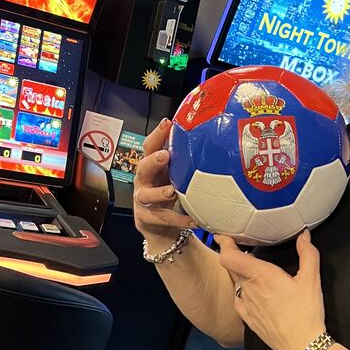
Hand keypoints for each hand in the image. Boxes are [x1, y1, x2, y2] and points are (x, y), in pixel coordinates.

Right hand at [133, 118, 193, 247]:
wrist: (160, 226)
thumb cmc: (169, 193)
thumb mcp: (175, 175)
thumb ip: (184, 160)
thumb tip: (207, 139)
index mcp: (152, 166)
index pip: (150, 147)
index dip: (157, 134)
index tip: (167, 123)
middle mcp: (143, 180)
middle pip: (143, 167)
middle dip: (153, 161)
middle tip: (165, 155)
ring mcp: (142, 199)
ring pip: (146, 195)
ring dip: (159, 192)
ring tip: (171, 192)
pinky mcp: (145, 218)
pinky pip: (161, 218)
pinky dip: (177, 220)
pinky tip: (192, 220)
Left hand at [215, 230, 326, 349]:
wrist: (301, 346)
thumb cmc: (306, 313)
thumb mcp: (312, 280)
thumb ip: (308, 253)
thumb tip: (304, 235)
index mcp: (261, 275)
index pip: (229, 257)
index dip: (225, 244)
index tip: (227, 236)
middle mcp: (249, 289)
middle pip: (231, 267)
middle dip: (233, 254)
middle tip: (240, 245)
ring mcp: (246, 305)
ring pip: (236, 282)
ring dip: (240, 272)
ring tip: (250, 266)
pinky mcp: (248, 318)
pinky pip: (238, 299)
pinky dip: (242, 291)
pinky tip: (251, 291)